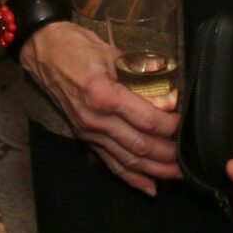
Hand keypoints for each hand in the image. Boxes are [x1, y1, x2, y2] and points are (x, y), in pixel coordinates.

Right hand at [19, 21, 179, 195]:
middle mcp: (95, 120)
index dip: (170, 126)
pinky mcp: (84, 137)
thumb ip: (141, 75)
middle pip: (139, 146)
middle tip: (189, 158)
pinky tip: (149, 187)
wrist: (43, 51)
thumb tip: (169, 97)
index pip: (146, 120)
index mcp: (104, 95)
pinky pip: (110, 162)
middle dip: (167, 155)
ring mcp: (88, 132)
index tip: (185, 123)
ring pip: (127, 159)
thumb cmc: (77, 46)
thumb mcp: (112, 53)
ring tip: (177, 175)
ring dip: (154, 171)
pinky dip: (130, 177)